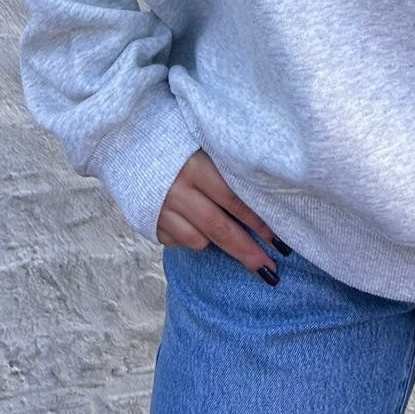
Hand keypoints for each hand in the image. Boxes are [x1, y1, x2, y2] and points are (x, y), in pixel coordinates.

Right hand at [157, 149, 283, 280]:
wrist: (134, 144)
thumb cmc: (181, 142)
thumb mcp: (205, 146)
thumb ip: (228, 167)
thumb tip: (266, 196)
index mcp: (195, 167)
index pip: (234, 201)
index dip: (259, 222)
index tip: (280, 241)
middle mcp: (177, 191)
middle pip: (220, 229)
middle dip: (247, 252)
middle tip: (271, 272)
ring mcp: (161, 210)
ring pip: (199, 241)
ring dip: (217, 241)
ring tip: (230, 237)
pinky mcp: (150, 225)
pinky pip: (180, 242)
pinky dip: (192, 236)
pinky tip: (194, 224)